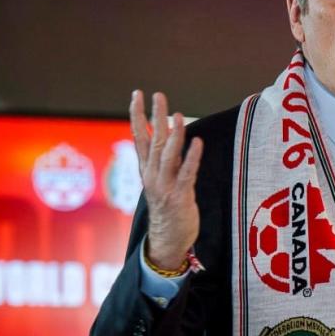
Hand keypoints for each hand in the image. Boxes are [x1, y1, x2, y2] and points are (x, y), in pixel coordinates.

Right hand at [130, 90, 202, 270]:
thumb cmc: (167, 208)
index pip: (138, 138)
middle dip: (155, 117)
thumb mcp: (159, 180)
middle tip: (158, 96)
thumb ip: (162, 159)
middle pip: (153, 141)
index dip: (137, 116)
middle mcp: (152, 176)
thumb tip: (167, 134)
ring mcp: (165, 186)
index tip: (136, 95)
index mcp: (146, 170)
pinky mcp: (180, 196)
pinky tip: (198, 141)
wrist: (166, 240)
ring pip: (168, 155)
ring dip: (174, 134)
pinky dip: (192, 156)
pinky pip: (187, 173)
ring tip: (177, 115)